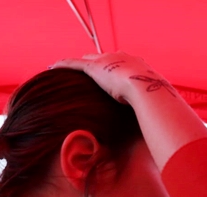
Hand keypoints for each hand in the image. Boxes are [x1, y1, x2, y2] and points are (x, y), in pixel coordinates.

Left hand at [52, 52, 173, 104]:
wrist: (146, 89)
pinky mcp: (94, 67)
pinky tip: (52, 67)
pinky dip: (63, 65)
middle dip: (97, 62)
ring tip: (69, 69)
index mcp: (137, 65)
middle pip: (105, 58)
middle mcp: (121, 59)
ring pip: (89, 59)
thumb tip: (153, 126)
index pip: (123, 64)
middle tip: (91, 70)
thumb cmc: (153, 99)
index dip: (116, 69)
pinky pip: (74, 64)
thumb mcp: (153, 103)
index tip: (112, 75)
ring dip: (80, 64)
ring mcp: (107, 61)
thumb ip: (149, 109)